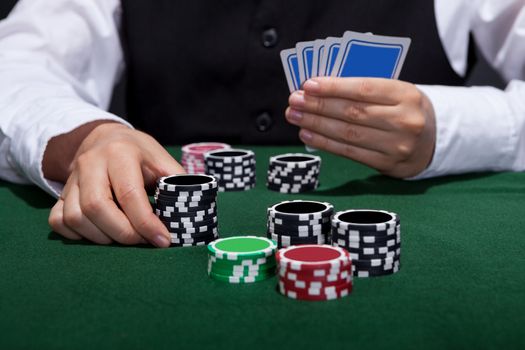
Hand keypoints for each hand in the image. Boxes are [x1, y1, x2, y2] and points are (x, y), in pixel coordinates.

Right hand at [46, 123, 184, 246]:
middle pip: (97, 208)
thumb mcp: (161, 158)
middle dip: (123, 233)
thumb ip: (176, 180)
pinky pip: (58, 221)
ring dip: (102, 237)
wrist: (104, 138)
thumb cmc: (138, 153)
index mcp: (120, 153)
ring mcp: (72, 179)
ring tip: (124, 237)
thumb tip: (194, 209)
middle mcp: (91, 164)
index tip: (163, 240)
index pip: (130, 194)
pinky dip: (78, 235)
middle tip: (143, 241)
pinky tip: (99, 233)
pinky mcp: (61, 192)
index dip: (147, 223)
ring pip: (76, 218)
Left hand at [285, 77, 435, 177]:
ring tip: (295, 116)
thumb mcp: (394, 92)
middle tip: (294, 100)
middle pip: (353, 112)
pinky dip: (325, 144)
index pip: (364, 88)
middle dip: (319, 106)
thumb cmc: (403, 109)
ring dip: (316, 125)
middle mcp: (404, 121)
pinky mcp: (388, 164)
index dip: (334, 87)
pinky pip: (350, 153)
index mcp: (406, 94)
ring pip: (348, 134)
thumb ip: (363, 89)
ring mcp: (397, 146)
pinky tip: (307, 134)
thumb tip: (319, 89)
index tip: (308, 85)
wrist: (432, 141)